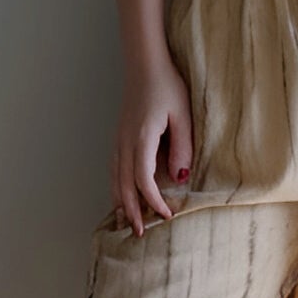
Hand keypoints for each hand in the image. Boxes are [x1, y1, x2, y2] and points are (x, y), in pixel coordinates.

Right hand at [110, 57, 193, 237]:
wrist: (144, 64)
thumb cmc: (167, 86)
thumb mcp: (183, 116)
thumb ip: (183, 148)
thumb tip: (180, 179)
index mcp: (141, 138)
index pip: (143, 180)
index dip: (154, 201)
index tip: (167, 216)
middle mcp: (124, 142)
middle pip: (124, 185)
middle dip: (131, 211)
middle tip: (139, 233)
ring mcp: (119, 140)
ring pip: (115, 179)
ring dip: (120, 202)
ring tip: (126, 223)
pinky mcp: (119, 137)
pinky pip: (114, 169)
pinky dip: (116, 187)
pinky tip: (119, 198)